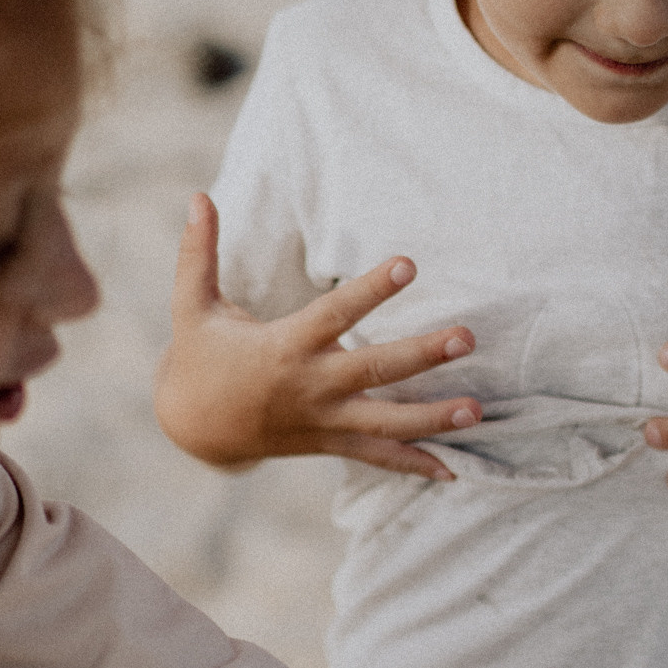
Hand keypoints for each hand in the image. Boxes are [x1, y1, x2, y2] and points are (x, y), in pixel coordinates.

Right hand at [155, 194, 482, 476]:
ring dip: (432, 418)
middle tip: (467, 337)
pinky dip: (413, 465)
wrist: (194, 429)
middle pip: (374, 371)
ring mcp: (324, 420)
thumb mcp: (191, 305)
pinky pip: (376, 457)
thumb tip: (197, 195)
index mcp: (285, 347)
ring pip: (384, 423)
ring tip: (477, 411)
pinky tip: (452, 471)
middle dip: (422, 355)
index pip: (336, 314)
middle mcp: (310, 386)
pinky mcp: (329, 443)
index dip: (372, 290)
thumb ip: (198, 251)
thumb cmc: (199, 359)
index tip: (409, 264)